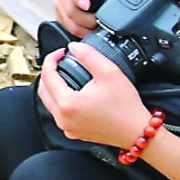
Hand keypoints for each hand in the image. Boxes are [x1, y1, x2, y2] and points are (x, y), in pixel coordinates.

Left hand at [37, 43, 151, 148]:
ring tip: (66, 74)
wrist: (137, 132)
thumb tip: (74, 47)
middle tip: (60, 61)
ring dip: (53, 86)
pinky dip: (60, 100)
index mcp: (68, 104)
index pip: (47, 76)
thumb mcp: (109, 73)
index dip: (51, 59)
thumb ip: (89, 55)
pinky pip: (59, 113)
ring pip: (49, 103)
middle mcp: (63, 119)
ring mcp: (67, 128)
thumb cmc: (126, 108)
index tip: (61, 52)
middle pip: (43, 90)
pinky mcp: (74, 132)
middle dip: (48, 72)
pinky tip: (73, 91)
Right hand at [53, 0, 99, 37]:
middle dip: (85, 18)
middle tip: (98, 23)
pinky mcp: (62, 12)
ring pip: (66, 18)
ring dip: (81, 27)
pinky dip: (77, 31)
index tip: (86, 6)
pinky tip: (88, 31)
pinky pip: (65, 25)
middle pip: (69, 5)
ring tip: (95, 29)